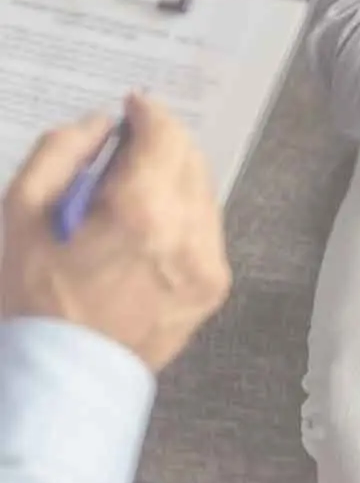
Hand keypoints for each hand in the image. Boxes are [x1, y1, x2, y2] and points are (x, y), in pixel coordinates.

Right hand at [0, 95, 231, 371]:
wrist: (64, 376)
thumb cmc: (33, 295)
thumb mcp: (21, 212)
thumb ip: (61, 151)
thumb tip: (102, 123)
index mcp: (142, 210)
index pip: (166, 136)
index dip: (150, 113)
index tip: (133, 106)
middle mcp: (188, 232)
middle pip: (191, 159)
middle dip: (163, 142)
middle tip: (131, 145)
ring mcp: (208, 263)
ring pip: (204, 193)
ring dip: (176, 177)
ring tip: (137, 185)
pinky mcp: (215, 287)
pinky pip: (207, 230)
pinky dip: (185, 213)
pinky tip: (152, 224)